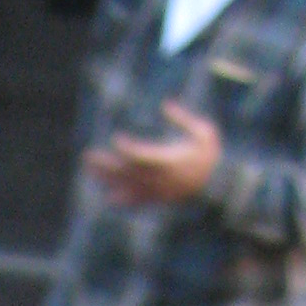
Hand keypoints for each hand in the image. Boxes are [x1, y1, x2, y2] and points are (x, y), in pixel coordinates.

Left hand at [84, 100, 221, 206]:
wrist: (218, 186)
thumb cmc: (211, 155)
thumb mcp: (204, 132)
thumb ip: (183, 119)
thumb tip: (165, 105)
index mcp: (169, 161)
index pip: (143, 156)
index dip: (128, 149)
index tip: (116, 139)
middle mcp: (158, 178)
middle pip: (126, 172)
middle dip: (106, 165)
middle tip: (87, 156)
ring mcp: (157, 190)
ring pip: (126, 185)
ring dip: (107, 179)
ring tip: (90, 169)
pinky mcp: (159, 198)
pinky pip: (138, 201)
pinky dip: (123, 199)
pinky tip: (109, 197)